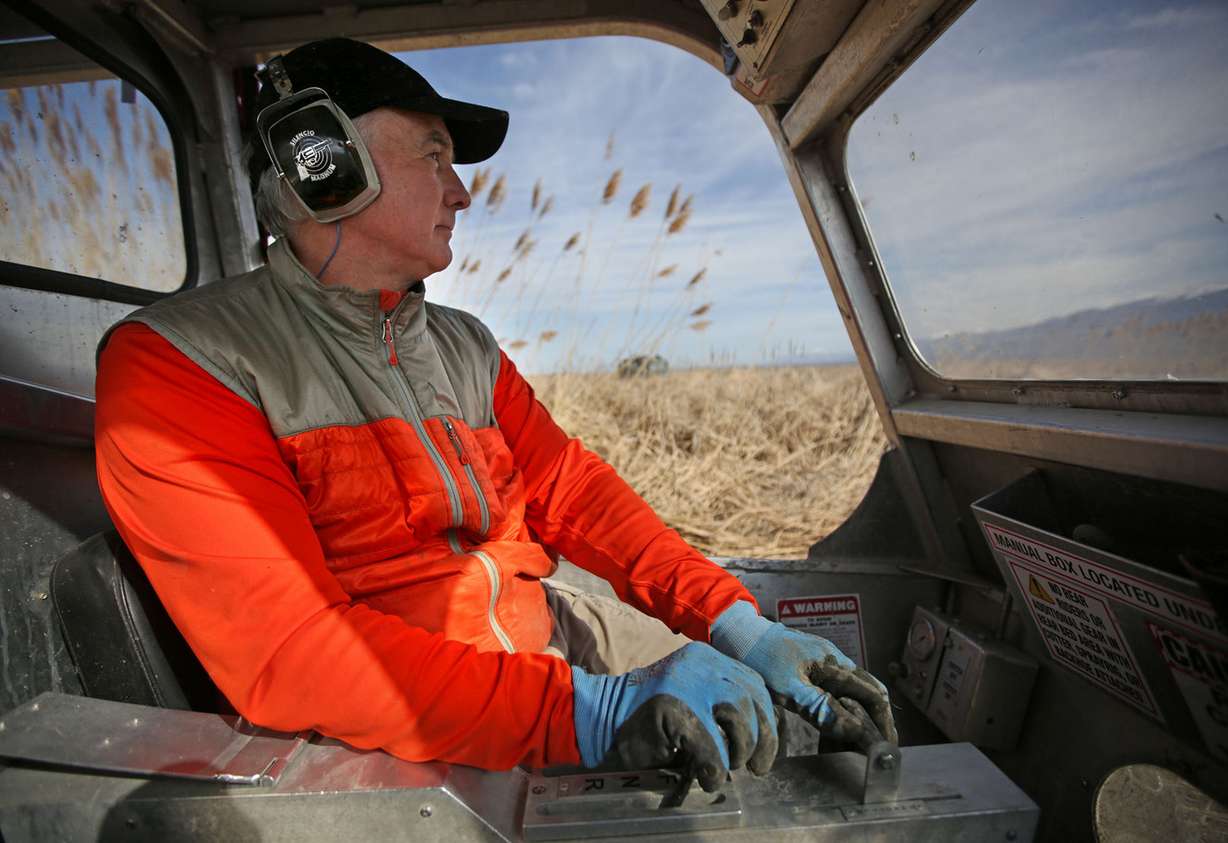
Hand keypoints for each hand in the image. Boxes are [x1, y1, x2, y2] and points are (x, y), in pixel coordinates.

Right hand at [570, 642, 777, 790]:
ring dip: (741, 750)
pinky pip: (711, 745)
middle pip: (752, 698)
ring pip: (739, 717)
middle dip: (762, 738)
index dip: (767, 717)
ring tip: (729, 767)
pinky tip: (709, 779)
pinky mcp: (674, 710)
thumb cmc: (649, 715)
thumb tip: (758, 736)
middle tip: (757, 766)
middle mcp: (701, 664)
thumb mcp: (690, 694)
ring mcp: (687, 684)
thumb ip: (720, 702)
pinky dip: (715, 769)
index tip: (765, 744)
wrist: (601, 716)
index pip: (754, 683)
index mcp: (707, 658)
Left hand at [710, 601, 895, 745]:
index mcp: (835, 664)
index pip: (874, 694)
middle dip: (872, 725)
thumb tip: (855, 730)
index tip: (886, 747)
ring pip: (851, 699)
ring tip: (848, 750)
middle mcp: (836, 663)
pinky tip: (829, 736)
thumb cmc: (760, 658)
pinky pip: (834, 697)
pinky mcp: (812, 673)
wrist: (737, 636)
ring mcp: (825, 667)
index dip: (883, 722)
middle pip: (867, 696)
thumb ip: (821, 708)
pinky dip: (837, 717)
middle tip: (871, 753)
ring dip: (854, 723)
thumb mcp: (788, 688)